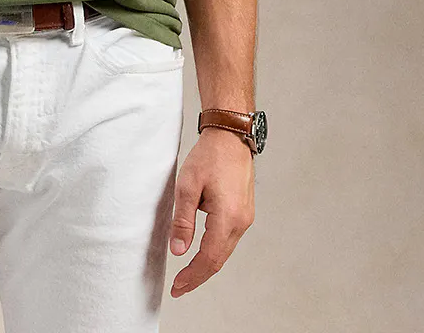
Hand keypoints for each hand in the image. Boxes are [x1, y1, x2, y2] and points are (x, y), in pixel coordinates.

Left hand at [169, 127, 254, 296]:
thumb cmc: (209, 156)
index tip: (178, 287)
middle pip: (219, 259)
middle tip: (180, 287)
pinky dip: (215, 249)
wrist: (230, 136)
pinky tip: (202, 251)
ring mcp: (246, 217)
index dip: (192, 276)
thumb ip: (183, 221)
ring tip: (187, 273)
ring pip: (225, 251)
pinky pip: (229, 238)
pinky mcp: (244, 211)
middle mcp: (241, 221)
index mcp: (228, 218)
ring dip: (207, 264)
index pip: (209, 259)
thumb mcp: (187, 186)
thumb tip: (178, 250)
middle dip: (199, 276)